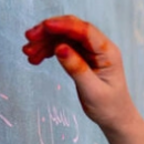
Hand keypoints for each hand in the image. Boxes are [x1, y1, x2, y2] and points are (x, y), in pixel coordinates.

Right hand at [22, 16, 136, 133]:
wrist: (115, 118)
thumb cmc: (109, 106)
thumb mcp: (92, 90)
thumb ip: (76, 68)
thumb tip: (60, 48)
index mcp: (107, 52)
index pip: (85, 31)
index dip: (64, 25)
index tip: (44, 26)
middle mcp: (99, 47)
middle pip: (71, 29)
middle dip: (48, 31)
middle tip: (29, 39)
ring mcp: (89, 51)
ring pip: (63, 37)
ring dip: (44, 42)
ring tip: (28, 53)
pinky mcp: (81, 57)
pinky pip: (62, 47)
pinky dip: (47, 50)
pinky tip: (35, 58)